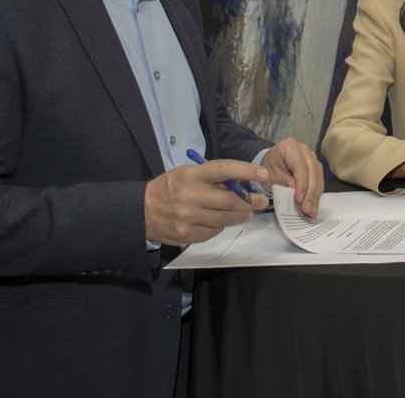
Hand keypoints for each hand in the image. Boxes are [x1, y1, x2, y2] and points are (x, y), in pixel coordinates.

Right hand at [144, 160, 269, 245]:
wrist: (143, 210)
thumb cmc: (171, 188)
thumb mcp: (188, 174)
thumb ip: (212, 178)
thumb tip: (242, 182)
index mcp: (191, 175)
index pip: (223, 169)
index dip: (246, 171)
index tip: (262, 173)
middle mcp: (190, 196)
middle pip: (229, 201)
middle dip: (249, 202)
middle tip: (259, 201)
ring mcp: (188, 217)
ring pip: (225, 219)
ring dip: (238, 216)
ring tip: (243, 212)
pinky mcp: (187, 234)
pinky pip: (214, 231)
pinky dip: (220, 226)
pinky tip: (217, 220)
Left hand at [260, 139, 323, 216]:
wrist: (271, 164)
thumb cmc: (269, 168)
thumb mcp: (270, 175)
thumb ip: (282, 180)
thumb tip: (294, 190)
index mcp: (290, 147)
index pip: (300, 167)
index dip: (302, 184)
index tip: (299, 199)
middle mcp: (304, 150)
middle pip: (313, 172)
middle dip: (310, 193)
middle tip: (307, 209)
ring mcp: (312, 158)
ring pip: (318, 177)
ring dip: (315, 196)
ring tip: (311, 211)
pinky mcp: (315, 167)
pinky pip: (319, 181)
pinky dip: (316, 195)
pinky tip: (313, 206)